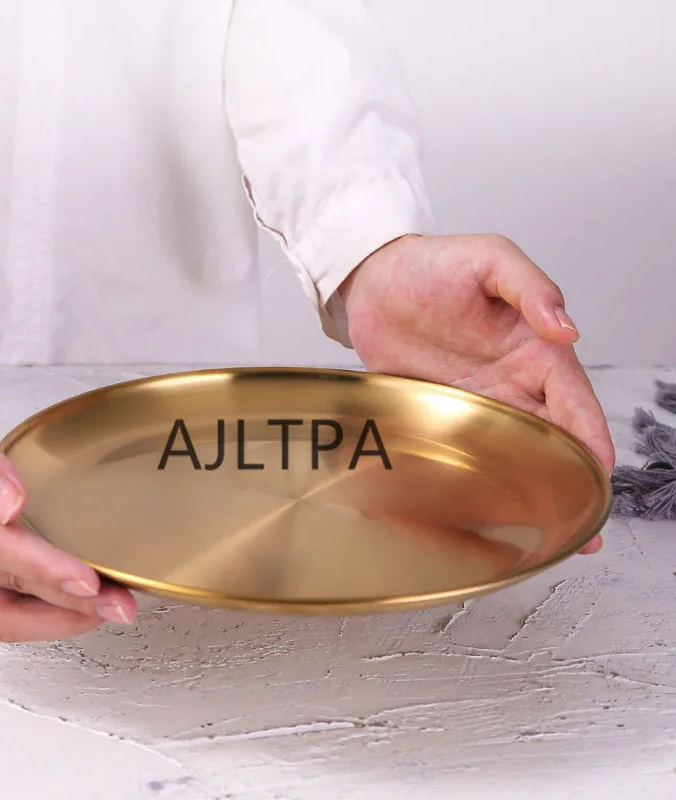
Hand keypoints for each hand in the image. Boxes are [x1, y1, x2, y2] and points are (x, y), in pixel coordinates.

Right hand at [0, 297, 137, 641]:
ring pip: (5, 602)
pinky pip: (7, 585)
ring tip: (113, 605)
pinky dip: (45, 593)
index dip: (43, 569)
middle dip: (64, 602)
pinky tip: (81, 590)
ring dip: (58, 610)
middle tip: (122, 605)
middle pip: (3, 589)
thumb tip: (8, 506)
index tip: (88, 580)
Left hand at [338, 234, 614, 554]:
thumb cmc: (434, 264)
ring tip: (547, 535)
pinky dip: (480, 481)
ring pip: (516, 452)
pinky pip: (465, 450)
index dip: (591, 436)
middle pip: (554, 437)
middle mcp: (511, 383)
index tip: (599, 474)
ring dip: (532, 491)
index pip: (574, 399)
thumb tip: (567, 327)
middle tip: (585, 528)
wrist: (372, 281)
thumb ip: (532, 288)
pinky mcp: (439, 414)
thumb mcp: (490, 258)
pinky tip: (486, 512)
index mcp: (534, 349)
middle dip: (573, 479)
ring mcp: (476, 402)